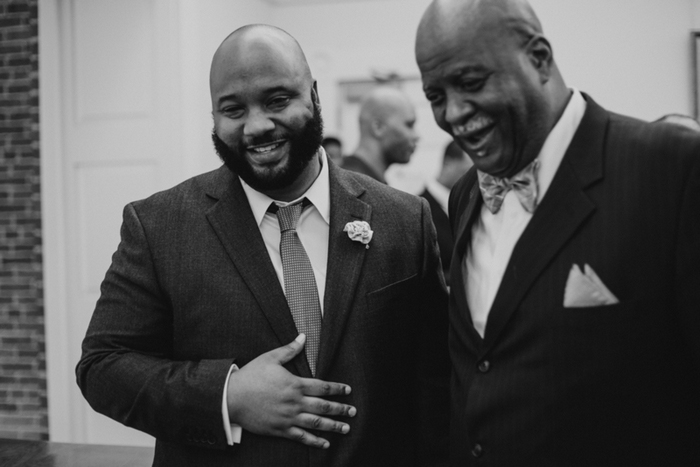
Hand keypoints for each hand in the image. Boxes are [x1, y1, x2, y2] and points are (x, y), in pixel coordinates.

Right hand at [227, 334, 355, 448]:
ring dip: (333, 426)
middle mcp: (295, 402)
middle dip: (340, 409)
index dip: (337, 389)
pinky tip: (325, 444)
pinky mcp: (280, 430)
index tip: (347, 390)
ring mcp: (288, 418)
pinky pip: (301, 437)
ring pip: (316, 423)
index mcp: (294, 384)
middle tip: (354, 411)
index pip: (322, 386)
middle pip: (323, 406)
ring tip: (346, 428)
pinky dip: (314, 441)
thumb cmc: (250, 376)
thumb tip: (303, 337)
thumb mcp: (270, 358)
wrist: (231, 397)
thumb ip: (289, 350)